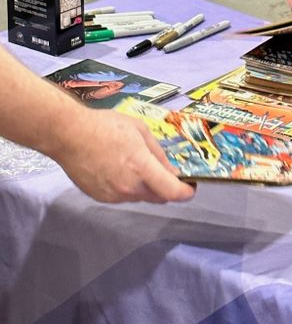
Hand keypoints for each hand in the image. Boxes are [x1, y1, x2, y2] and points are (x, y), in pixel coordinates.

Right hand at [53, 109, 195, 203]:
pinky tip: (118, 169)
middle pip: (158, 197)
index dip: (186, 193)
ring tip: (135, 164)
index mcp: (142, 168)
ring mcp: (113, 195)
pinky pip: (122, 196)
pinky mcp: (100, 197)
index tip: (190, 186)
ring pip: (140, 197)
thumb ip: (158, 153)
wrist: (68, 134)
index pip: (172, 192)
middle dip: (167, 188)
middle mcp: (129, 187)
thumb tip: (171, 170)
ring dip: (146, 187)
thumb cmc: (105, 126)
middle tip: (167, 172)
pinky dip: (128, 187)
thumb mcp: (140, 130)